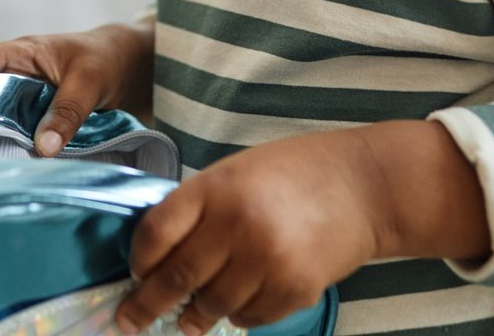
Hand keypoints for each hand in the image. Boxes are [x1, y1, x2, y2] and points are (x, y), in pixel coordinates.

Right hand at [0, 21, 153, 154]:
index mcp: (19, 54)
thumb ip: (68, 111)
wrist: (136, 66)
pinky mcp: (36, 120)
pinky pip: (14, 134)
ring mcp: (23, 99)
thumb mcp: (91, 81)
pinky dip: (11, 150)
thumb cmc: (109, 60)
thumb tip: (42, 148)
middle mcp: (14, 76)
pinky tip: (11, 172)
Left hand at [115, 121, 490, 335]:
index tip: (134, 275)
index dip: (138, 261)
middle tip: (128, 322)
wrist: (364, 185)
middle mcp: (238, 225)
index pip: (156, 233)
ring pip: (211, 306)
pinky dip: (239, 314)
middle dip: (146, 306)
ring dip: (197, 314)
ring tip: (192, 315)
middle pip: (176, 279)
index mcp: (217, 188)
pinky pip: (249, 318)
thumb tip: (156, 258)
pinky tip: (245, 297)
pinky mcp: (295, 290)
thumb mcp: (236, 172)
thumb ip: (198, 209)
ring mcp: (268, 261)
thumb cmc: (294, 173)